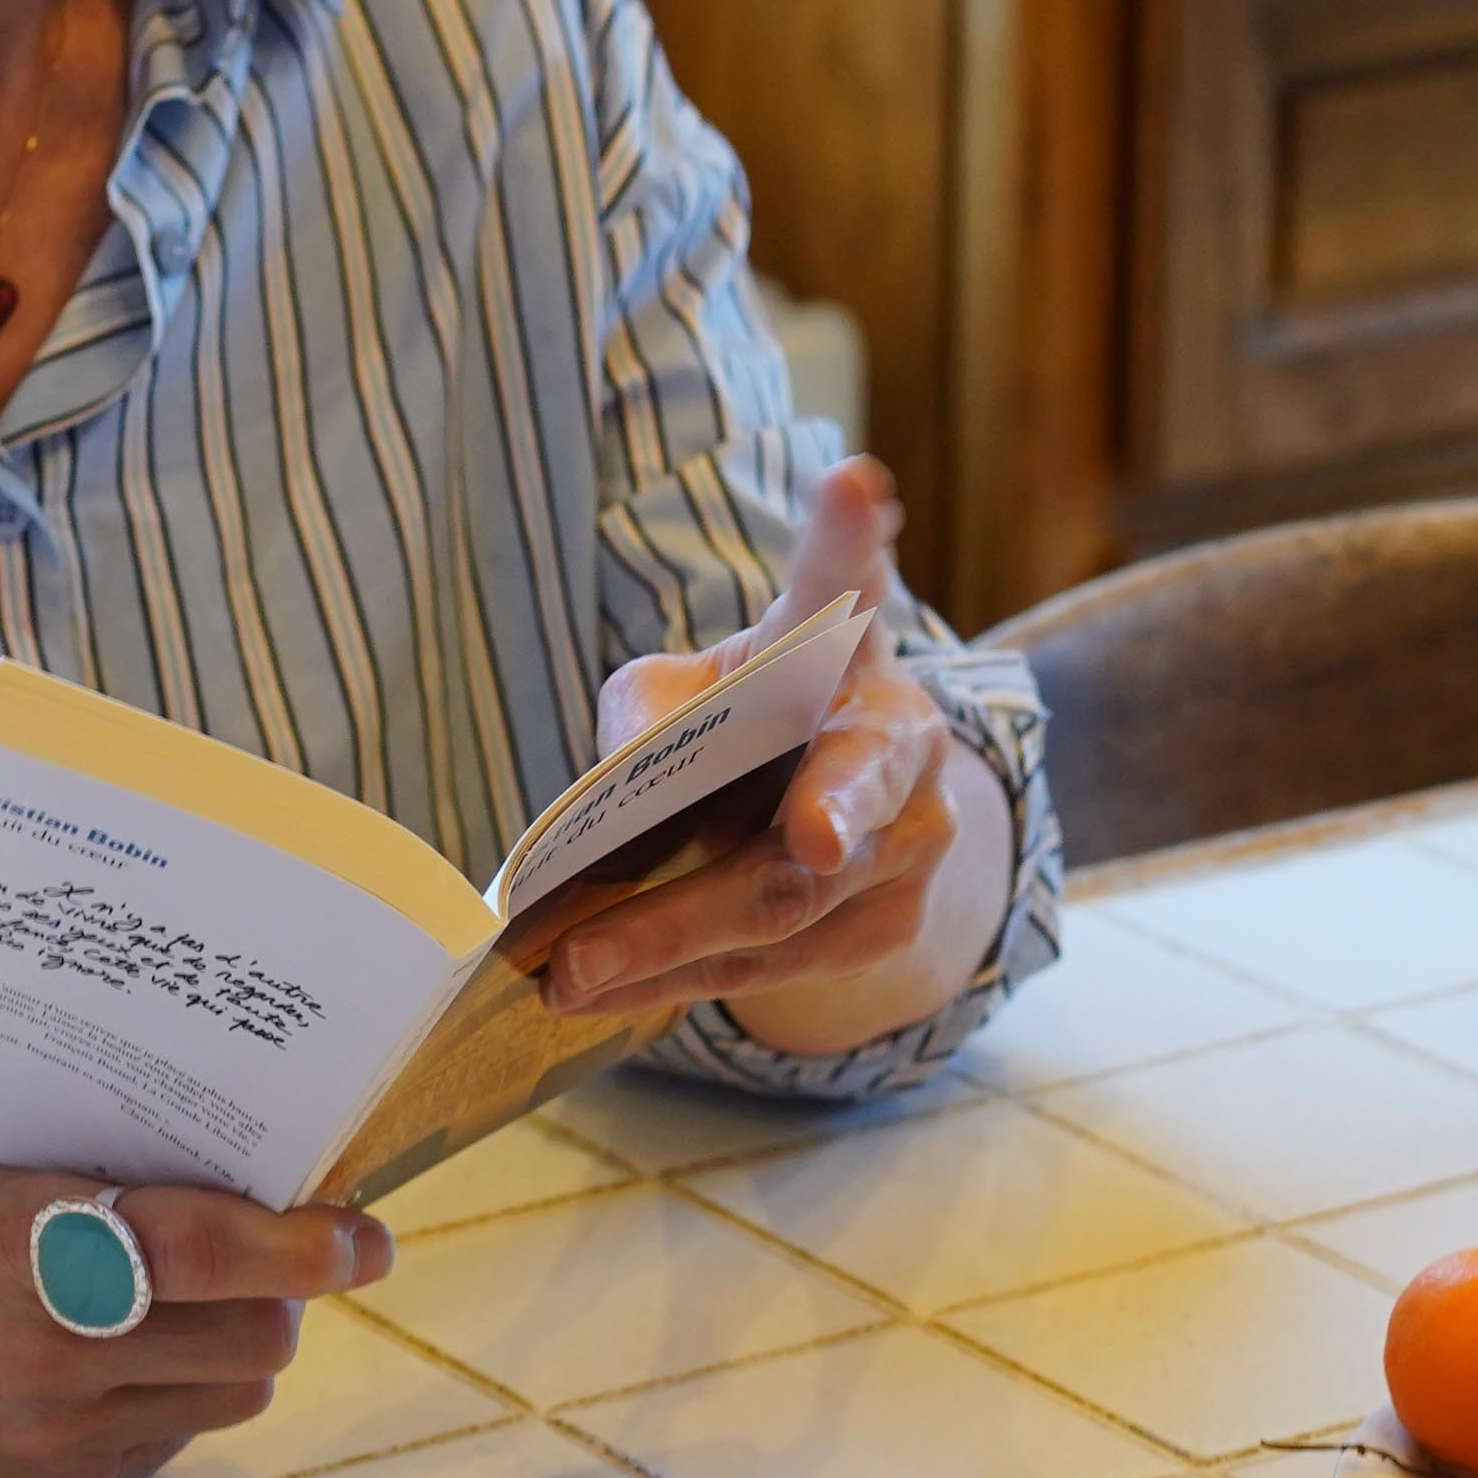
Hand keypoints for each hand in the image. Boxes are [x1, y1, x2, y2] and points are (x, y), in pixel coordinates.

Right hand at [0, 1155, 394, 1477]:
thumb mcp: (20, 1165)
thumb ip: (135, 1180)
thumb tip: (287, 1185)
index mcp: (33, 1241)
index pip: (208, 1250)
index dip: (305, 1245)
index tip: (363, 1240)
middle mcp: (48, 1348)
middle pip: (257, 1338)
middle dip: (281, 1295)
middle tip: (269, 1260)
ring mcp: (56, 1431)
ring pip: (236, 1395)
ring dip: (234, 1349)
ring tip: (178, 1310)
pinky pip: (180, 1436)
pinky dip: (174, 1396)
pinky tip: (113, 1363)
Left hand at [543, 459, 970, 1031]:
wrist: (833, 813)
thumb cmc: (738, 725)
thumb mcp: (679, 695)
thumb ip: (650, 718)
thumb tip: (612, 798)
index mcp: (836, 648)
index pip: (844, 585)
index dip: (850, 538)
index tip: (856, 483)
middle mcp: (897, 735)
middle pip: (851, 783)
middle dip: (824, 814)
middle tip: (807, 839)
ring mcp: (907, 840)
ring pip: (791, 902)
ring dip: (674, 940)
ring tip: (570, 970)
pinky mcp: (884, 925)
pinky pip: (771, 963)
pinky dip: (674, 979)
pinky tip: (596, 994)